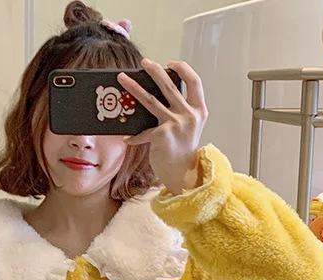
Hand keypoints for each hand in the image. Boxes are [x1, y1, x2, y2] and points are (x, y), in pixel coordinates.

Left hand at [118, 59, 207, 194]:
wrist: (183, 174)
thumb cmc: (183, 150)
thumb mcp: (189, 126)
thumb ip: (180, 109)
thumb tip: (157, 92)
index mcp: (199, 110)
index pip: (194, 81)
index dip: (183, 69)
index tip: (170, 63)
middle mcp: (189, 115)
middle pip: (169, 86)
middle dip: (154, 71)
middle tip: (143, 62)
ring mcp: (176, 124)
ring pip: (151, 101)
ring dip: (134, 88)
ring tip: (123, 78)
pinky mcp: (161, 136)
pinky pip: (143, 132)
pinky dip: (134, 136)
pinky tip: (127, 138)